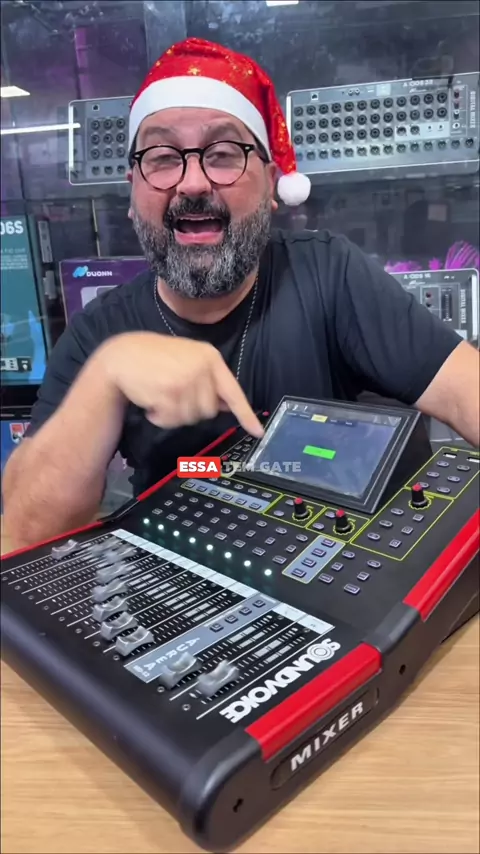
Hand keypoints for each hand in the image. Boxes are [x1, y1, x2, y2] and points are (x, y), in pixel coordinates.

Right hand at [97, 331, 263, 436]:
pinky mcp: (169, 393)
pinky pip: (172, 420)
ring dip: (174, 414)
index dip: (246, 415)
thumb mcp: (187, 361)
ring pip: (191, 418)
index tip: (258, 432)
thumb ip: (208, 381)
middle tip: (173, 395)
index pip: (232, 391)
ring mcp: (186, 380)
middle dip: (191, 410)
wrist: (121, 355)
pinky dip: (160, 418)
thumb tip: (226, 405)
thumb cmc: (154, 358)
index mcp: (210, 358)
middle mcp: (202, 368)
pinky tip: (151, 402)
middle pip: (209, 411)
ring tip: (160, 395)